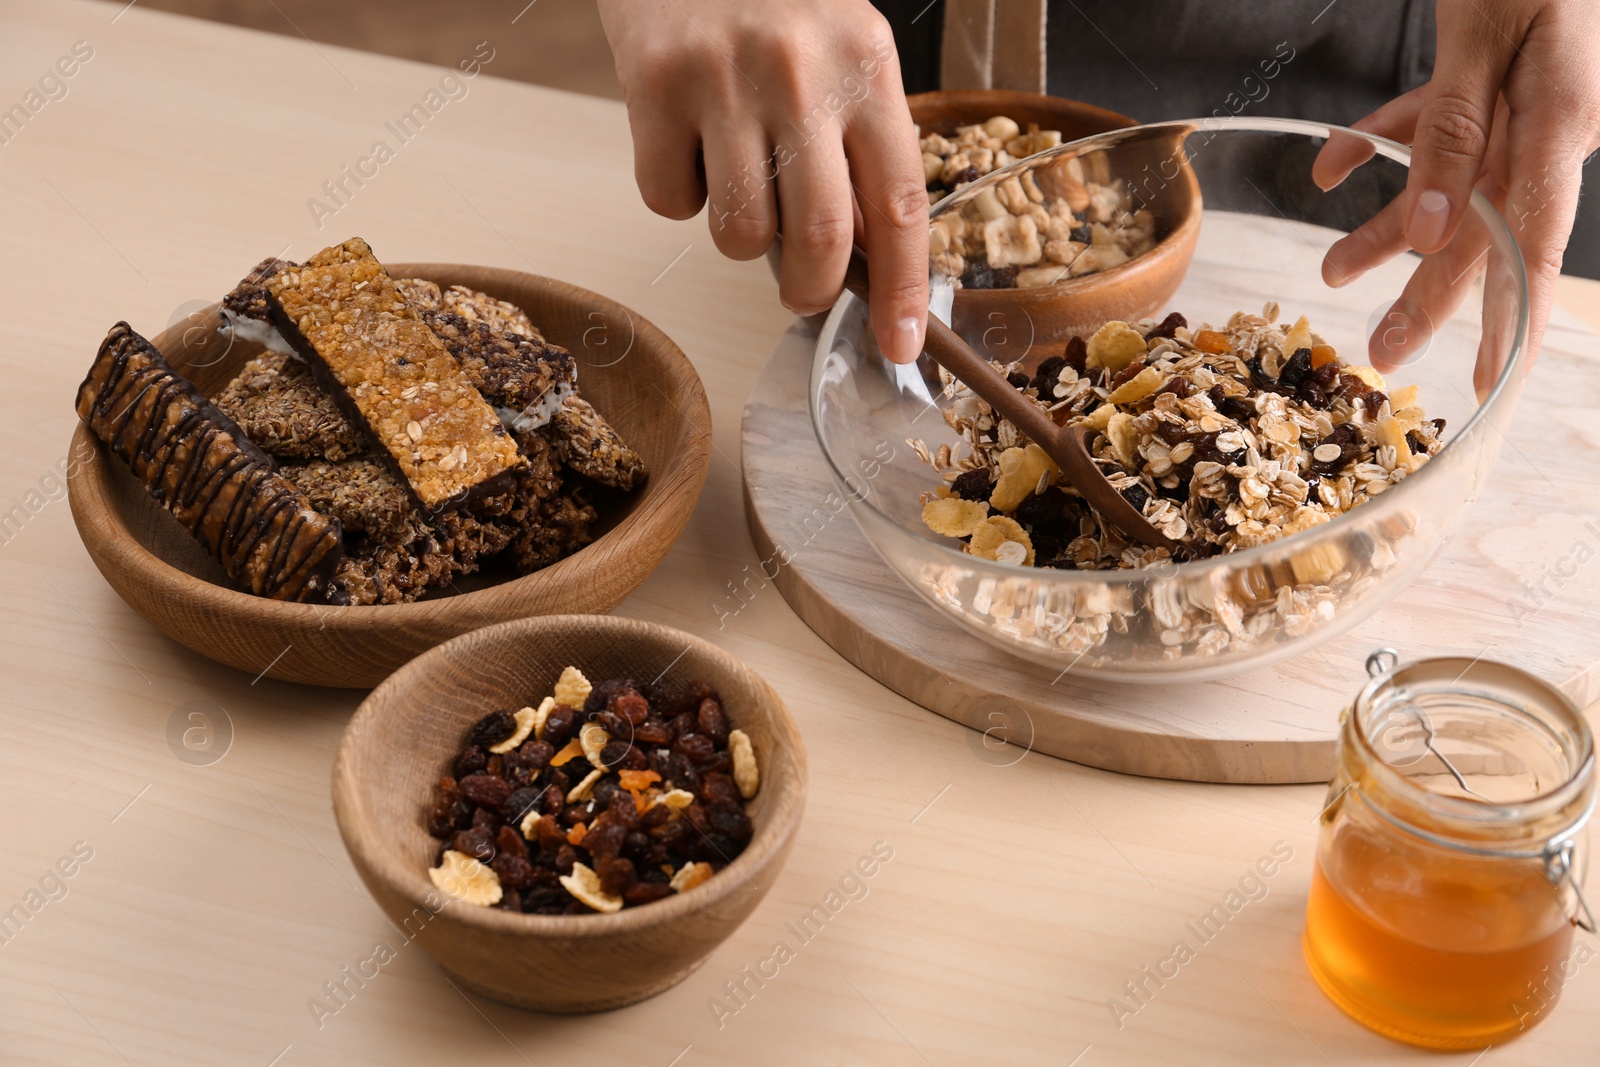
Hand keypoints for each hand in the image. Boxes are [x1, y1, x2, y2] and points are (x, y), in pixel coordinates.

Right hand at [597, 0, 929, 362]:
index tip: (902, 346)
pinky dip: (677, 193)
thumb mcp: (842, 50)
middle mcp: (802, 72)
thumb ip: (859, 146)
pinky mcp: (653, 84)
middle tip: (800, 293)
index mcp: (867, 65)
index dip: (903, 290)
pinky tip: (685, 139)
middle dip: (810, 293)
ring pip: (737, 235)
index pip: (899, 206)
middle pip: (819, 240)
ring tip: (735, 174)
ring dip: (738, 234)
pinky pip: (668, 202)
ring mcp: (724, 79)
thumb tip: (867, 263)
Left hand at [1313, 0, 1599, 387]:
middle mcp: (1545, 121)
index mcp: (1560, 119)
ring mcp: (1520, 100)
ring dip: (1389, 229)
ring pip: (1451, 184)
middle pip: (1482, 227)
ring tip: (1328, 273)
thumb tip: (1428, 230)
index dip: (1512, 314)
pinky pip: (1437, 126)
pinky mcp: (1490, 74)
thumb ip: (1453, 131)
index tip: (1493, 376)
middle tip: (1380, 355)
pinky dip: (1384, 147)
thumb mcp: (1486, 37)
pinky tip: (1330, 168)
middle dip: (1428, 294)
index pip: (1533, 240)